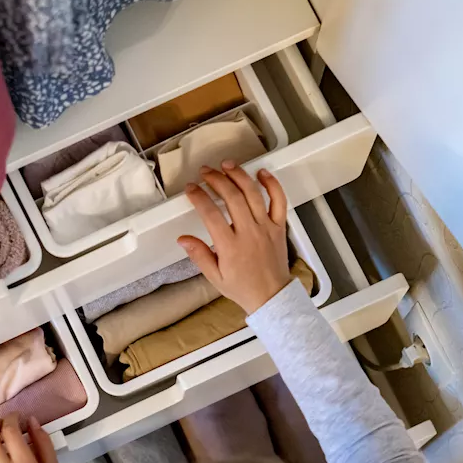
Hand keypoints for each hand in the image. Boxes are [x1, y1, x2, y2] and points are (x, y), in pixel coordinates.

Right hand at [177, 162, 290, 313]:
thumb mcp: (214, 276)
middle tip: (205, 172)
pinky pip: (279, 201)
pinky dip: (272, 184)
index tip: (191, 189)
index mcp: (230, 247)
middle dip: (216, 180)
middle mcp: (249, 233)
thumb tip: (183, 239)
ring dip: (239, 176)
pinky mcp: (279, 226)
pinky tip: (261, 173)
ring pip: (253, 194)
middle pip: (232, 197)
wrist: (271, 296)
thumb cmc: (243, 287)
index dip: (198, 197)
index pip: (211, 214)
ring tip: (227, 165)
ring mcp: (266, 227)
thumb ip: (199, 255)